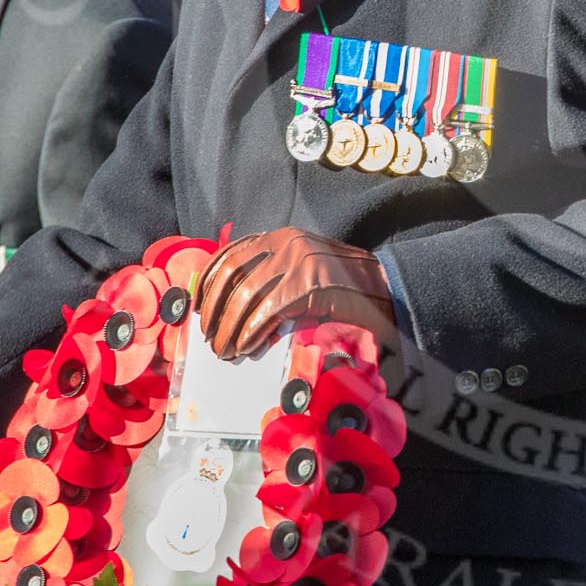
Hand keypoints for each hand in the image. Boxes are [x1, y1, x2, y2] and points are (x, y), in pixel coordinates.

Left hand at [193, 227, 395, 359]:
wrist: (386, 288)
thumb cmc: (344, 286)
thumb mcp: (304, 270)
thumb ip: (274, 278)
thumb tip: (234, 309)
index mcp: (283, 236)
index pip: (230, 254)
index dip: (208, 282)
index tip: (199, 307)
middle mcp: (287, 242)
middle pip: (231, 275)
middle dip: (214, 310)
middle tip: (209, 336)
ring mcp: (298, 261)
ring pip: (244, 296)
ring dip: (228, 328)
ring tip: (225, 349)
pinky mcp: (309, 284)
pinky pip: (267, 311)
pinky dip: (250, 332)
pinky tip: (247, 346)